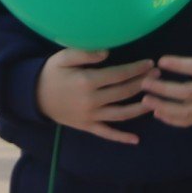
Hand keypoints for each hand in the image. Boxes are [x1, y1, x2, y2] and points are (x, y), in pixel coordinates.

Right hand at [34, 49, 154, 143]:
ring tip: (156, 101)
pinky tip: (136, 140)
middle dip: (143, 83)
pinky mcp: (86, 126)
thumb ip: (86, 53)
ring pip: (120, 114)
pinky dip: (121, 137)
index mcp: (87, 81)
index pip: (119, 75)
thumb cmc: (51, 72)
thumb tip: (108, 52)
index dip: (137, 69)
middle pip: (123, 92)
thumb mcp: (64, 57)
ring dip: (140, 108)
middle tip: (159, 76)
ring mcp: (89, 116)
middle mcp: (91, 101)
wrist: (33, 96)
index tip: (151, 63)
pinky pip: (106, 134)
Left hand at [138, 13, 191, 127]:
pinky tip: (156, 113)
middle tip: (144, 83)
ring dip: (164, 108)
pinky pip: (189, 121)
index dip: (179, 65)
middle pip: (188, 93)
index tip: (160, 61)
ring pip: (186, 111)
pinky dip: (172, 120)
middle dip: (164, 90)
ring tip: (145, 101)